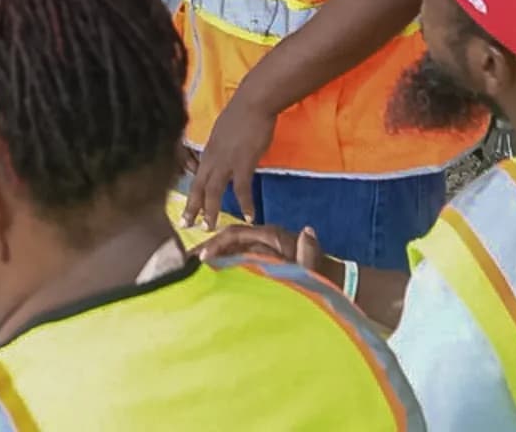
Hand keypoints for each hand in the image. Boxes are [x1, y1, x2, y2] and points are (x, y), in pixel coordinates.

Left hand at [182, 92, 276, 226]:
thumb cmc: (241, 113)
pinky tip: (249, 217)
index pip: (196, 178)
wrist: (253, 102)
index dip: (191, 196)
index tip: (185, 211)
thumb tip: (222, 156)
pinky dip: (245, 204)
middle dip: (192, 209)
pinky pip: (241, 189)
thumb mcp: (223, 133)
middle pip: (198, 188)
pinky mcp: (243, 162)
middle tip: (186, 227)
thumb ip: (221, 148)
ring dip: (211, 211)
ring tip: (210, 229)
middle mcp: (212, 158)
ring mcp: (226, 161)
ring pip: (213, 191)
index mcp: (208, 152)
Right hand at [192, 222, 342, 289]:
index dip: (218, 243)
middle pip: (226, 241)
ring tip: (188, 272)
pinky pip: (234, 264)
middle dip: (205, 250)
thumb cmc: (321, 275)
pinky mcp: (258, 265)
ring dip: (209, 260)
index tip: (203, 257)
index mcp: (271, 236)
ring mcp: (258, 252)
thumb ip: (309, 251)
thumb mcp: (315, 265)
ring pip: (227, 253)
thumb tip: (307, 231)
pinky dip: (218, 269)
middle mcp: (261, 241)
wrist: (331, 284)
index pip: (236, 234)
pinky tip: (204, 280)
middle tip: (183, 264)